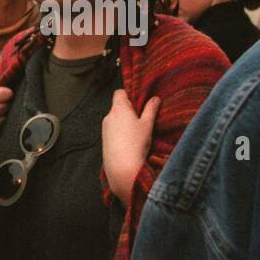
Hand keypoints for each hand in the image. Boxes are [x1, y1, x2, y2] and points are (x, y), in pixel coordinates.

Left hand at [101, 90, 158, 207]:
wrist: (122, 167)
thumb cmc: (136, 143)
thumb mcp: (147, 125)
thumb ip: (151, 109)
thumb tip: (155, 98)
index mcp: (119, 108)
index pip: (119, 93)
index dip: (128, 95)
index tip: (138, 103)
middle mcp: (109, 116)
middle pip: (117, 106)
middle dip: (128, 110)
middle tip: (141, 119)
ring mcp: (104, 128)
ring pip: (115, 119)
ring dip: (124, 122)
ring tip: (136, 133)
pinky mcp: (104, 139)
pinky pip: (112, 130)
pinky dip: (119, 132)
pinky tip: (129, 142)